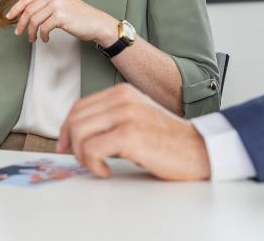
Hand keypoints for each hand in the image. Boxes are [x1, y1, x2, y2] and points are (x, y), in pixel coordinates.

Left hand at [5, 0, 117, 44]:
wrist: (96, 23)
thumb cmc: (78, 16)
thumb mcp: (60, 3)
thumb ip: (44, 3)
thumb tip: (22, 13)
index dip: (16, 8)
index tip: (9, 17)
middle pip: (28, 10)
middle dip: (21, 23)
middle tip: (19, 33)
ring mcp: (57, 4)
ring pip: (34, 20)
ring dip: (32, 32)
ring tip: (34, 39)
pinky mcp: (60, 16)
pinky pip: (43, 28)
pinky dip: (42, 36)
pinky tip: (46, 39)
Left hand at [57, 84, 210, 180]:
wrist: (199, 150)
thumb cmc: (168, 140)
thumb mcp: (137, 118)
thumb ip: (111, 119)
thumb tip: (78, 134)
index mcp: (123, 93)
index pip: (79, 106)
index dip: (65, 128)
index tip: (64, 145)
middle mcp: (123, 99)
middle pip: (75, 119)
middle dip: (71, 144)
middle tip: (82, 161)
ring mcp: (126, 116)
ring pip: (79, 134)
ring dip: (82, 156)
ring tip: (97, 166)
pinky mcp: (129, 135)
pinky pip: (92, 149)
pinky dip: (92, 164)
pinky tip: (105, 170)